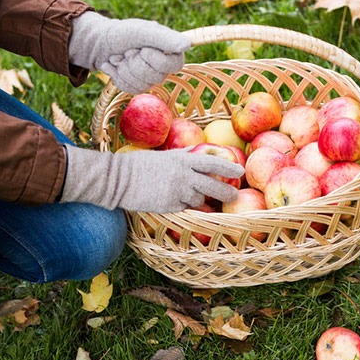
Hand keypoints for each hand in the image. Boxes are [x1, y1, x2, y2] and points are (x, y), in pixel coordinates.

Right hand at [61, 146, 242, 212]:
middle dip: (225, 193)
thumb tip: (199, 151)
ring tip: (197, 200)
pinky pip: (185, 208)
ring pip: (198, 199)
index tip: (240, 172)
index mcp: (183, 159)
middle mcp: (183, 175)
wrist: (119, 179)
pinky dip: (186, 207)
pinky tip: (179, 204)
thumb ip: (183, 155)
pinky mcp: (170, 205)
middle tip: (234, 197)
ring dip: (200, 200)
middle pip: (212, 186)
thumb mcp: (164, 155)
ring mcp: (177, 191)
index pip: (212, 162)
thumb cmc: (140, 165)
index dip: (228, 168)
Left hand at [69, 12, 189, 92]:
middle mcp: (164, 67)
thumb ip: (165, 38)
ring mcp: (150, 79)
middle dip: (134, 62)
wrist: (101, 41)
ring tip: (120, 56)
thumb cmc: (124, 33)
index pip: (172, 65)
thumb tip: (188, 45)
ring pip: (140, 84)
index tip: (142, 48)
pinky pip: (129, 89)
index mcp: (171, 51)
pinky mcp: (136, 87)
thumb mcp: (143, 31)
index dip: (154, 59)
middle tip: (128, 51)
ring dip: (123, 68)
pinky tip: (114, 65)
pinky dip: (117, 75)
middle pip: (154, 77)